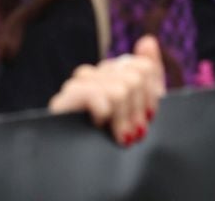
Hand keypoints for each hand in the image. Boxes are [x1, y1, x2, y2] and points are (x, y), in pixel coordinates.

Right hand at [47, 35, 164, 144]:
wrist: (88, 174)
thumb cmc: (115, 142)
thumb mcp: (141, 110)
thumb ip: (148, 75)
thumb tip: (148, 40)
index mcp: (112, 75)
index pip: (142, 67)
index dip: (151, 95)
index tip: (148, 118)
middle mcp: (92, 75)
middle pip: (133, 77)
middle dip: (139, 110)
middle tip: (134, 132)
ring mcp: (76, 87)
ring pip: (119, 88)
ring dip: (124, 118)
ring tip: (120, 135)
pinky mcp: (63, 102)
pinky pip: (94, 95)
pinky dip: (103, 113)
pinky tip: (100, 124)